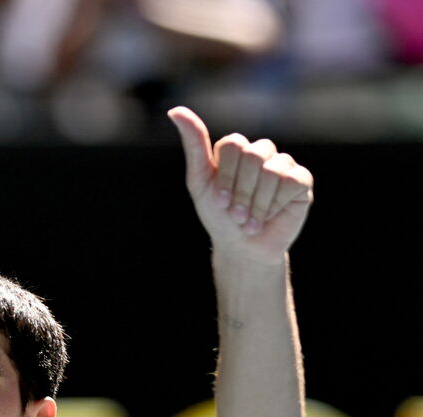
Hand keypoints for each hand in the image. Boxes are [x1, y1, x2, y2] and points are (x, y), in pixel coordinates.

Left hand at [169, 107, 313, 264]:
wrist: (243, 247)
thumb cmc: (219, 216)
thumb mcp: (200, 182)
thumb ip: (194, 145)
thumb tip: (175, 110)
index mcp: (234, 150)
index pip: (232, 145)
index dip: (225, 176)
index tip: (218, 202)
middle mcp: (260, 152)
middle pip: (252, 156)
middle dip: (240, 191)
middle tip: (235, 215)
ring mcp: (282, 164)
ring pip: (272, 169)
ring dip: (257, 202)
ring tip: (250, 221)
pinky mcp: (301, 180)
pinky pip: (291, 181)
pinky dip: (275, 203)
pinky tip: (270, 216)